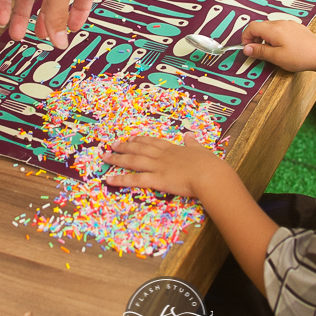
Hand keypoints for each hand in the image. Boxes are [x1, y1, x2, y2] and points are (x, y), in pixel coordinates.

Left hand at [103, 135, 226, 197]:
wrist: (210, 175)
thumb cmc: (209, 165)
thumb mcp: (201, 150)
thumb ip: (193, 143)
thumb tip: (190, 135)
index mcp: (173, 148)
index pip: (152, 142)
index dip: (140, 140)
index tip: (131, 137)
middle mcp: (162, 156)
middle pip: (138, 149)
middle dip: (124, 146)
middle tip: (112, 144)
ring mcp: (157, 167)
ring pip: (133, 161)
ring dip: (117, 159)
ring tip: (105, 157)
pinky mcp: (156, 180)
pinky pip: (135, 180)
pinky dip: (121, 179)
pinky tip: (109, 179)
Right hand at [241, 20, 315, 72]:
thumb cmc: (299, 57)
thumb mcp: (276, 57)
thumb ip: (259, 51)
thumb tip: (246, 48)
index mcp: (273, 29)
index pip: (252, 27)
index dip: (246, 37)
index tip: (248, 49)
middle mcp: (280, 23)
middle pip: (260, 25)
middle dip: (255, 38)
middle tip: (258, 52)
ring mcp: (289, 23)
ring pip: (270, 27)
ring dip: (265, 37)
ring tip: (271, 51)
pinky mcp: (296, 27)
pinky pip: (280, 28)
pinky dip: (275, 36)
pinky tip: (282, 47)